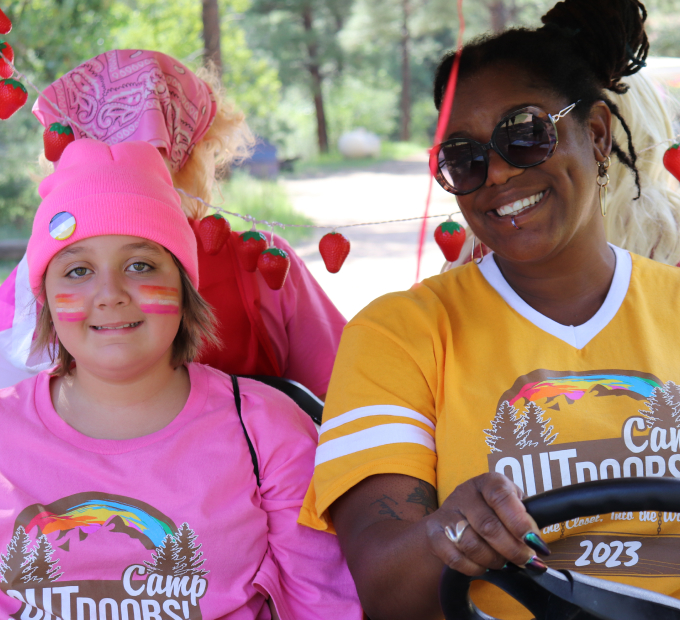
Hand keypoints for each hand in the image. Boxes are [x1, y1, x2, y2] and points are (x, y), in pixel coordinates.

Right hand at [423, 472, 548, 575]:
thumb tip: (536, 543)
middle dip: (511, 549)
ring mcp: (447, 512)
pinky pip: (454, 557)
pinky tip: (483, 566)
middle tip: (525, 560)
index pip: (500, 496)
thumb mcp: (511, 505)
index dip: (518, 521)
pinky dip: (473, 568)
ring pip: (471, 544)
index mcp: (487, 482)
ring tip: (503, 562)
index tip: (534, 542)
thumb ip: (524, 520)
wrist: (455, 517)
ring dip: (493, 560)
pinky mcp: (433, 532)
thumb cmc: (492, 511)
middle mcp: (464, 493)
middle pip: (487, 525)